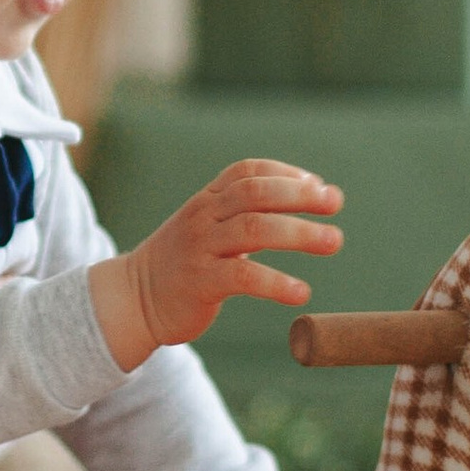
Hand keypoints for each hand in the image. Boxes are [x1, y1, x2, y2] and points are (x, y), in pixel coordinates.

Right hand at [88, 160, 343, 371]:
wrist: (133, 299)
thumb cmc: (184, 263)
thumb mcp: (210, 228)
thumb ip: (247, 213)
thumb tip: (307, 198)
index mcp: (208, 199)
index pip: (248, 171)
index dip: (287, 173)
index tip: (320, 186)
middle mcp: (203, 217)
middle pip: (256, 193)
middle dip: (300, 195)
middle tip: (335, 204)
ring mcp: (200, 248)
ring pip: (255, 229)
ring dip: (300, 233)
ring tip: (333, 241)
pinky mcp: (200, 283)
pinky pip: (245, 277)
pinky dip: (278, 283)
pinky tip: (301, 292)